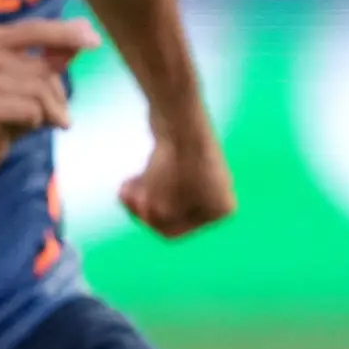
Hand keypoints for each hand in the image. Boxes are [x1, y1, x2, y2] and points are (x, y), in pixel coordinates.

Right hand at [0, 17, 91, 176]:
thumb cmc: (0, 106)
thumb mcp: (27, 77)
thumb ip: (53, 54)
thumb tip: (86, 32)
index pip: (33, 30)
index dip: (65, 34)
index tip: (95, 40)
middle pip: (41, 67)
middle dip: (57, 91)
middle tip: (59, 112)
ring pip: (39, 89)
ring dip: (51, 110)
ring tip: (45, 122)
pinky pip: (31, 110)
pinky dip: (36, 122)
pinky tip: (19, 130)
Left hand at [117, 115, 234, 238]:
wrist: (177, 117)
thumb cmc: (170, 167)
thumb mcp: (159, 207)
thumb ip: (154, 220)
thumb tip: (154, 211)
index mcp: (220, 209)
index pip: (173, 232)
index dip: (148, 223)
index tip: (138, 205)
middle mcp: (219, 191)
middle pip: (166, 214)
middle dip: (143, 205)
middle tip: (128, 193)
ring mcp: (203, 173)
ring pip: (161, 196)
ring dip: (140, 194)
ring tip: (127, 185)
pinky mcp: (185, 156)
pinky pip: (161, 178)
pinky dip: (146, 179)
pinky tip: (131, 179)